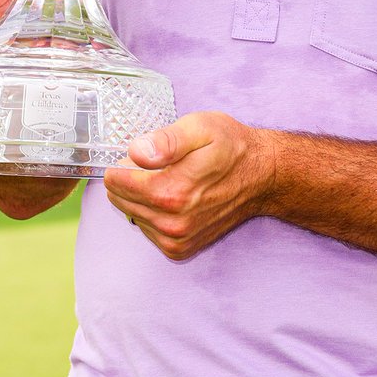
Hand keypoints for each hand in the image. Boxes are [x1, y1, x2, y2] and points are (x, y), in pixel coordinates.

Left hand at [104, 112, 276, 260]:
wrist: (261, 175)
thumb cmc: (231, 147)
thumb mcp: (200, 127)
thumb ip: (166, 140)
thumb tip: (136, 152)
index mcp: (172, 192)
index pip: (116, 180)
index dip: (125, 161)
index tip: (144, 153)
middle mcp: (172, 222)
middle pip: (120, 198)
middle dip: (132, 179)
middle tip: (160, 164)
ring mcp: (176, 239)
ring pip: (132, 214)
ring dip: (142, 197)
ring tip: (172, 178)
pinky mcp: (180, 248)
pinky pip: (147, 229)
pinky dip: (153, 213)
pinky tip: (175, 197)